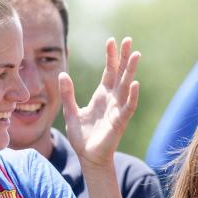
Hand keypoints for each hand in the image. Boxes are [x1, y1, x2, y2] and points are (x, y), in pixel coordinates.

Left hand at [60, 37, 139, 169]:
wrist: (88, 157)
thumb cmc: (82, 137)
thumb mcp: (71, 112)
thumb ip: (68, 93)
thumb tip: (62, 74)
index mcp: (101, 96)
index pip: (109, 72)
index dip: (111, 57)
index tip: (112, 41)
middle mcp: (112, 100)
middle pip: (120, 74)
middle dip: (124, 57)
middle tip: (129, 40)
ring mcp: (117, 109)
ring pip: (126, 86)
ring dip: (131, 70)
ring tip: (136, 54)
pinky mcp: (119, 122)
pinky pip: (127, 107)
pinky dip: (132, 95)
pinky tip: (134, 84)